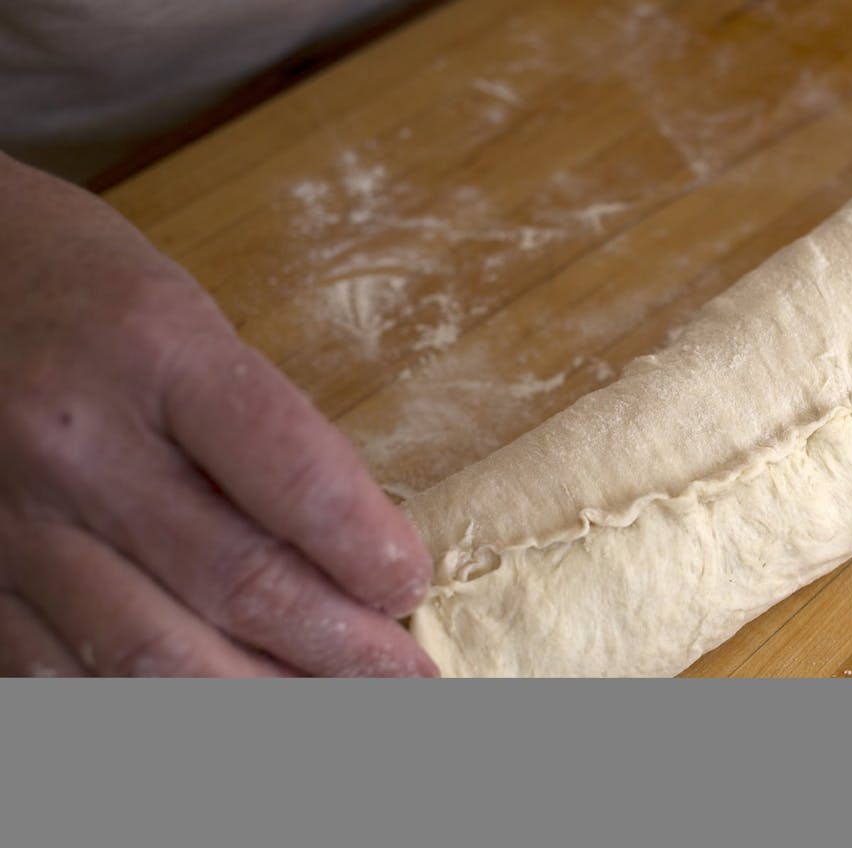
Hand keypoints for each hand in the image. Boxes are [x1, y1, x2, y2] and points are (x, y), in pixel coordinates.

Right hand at [0, 154, 436, 676]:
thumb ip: (260, 435)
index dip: (367, 550)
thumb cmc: (89, 295)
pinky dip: (152, 710)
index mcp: (156, 352)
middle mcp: (78, 443)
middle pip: (236, 581)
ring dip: (264, 703)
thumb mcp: (191, 322)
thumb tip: (352, 556)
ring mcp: (12, 520)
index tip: (408, 585)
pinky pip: (62, 676)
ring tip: (336, 714)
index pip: (292, 474)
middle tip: (404, 680)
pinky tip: (219, 717)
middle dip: (341, 648)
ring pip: (151, 653)